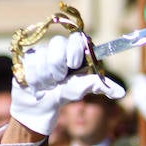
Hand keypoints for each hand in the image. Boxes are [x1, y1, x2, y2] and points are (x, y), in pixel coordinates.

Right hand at [10, 33, 124, 135]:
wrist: (38, 108)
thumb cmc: (62, 95)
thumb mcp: (79, 90)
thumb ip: (96, 86)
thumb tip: (120, 93)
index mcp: (73, 52)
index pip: (77, 37)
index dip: (75, 49)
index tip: (74, 65)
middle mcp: (57, 48)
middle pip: (58, 43)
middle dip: (58, 66)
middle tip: (59, 78)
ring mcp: (40, 52)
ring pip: (42, 58)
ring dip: (46, 78)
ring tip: (47, 84)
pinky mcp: (25, 58)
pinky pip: (29, 64)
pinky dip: (33, 79)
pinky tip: (35, 83)